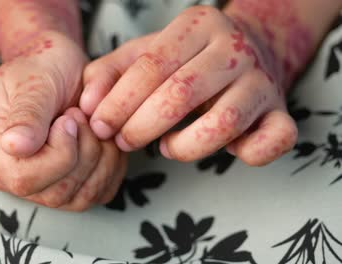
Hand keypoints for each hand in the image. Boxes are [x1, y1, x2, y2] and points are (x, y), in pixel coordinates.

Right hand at [0, 31, 126, 210]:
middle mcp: (8, 174)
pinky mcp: (68, 187)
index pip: (22, 178)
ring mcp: (38, 185)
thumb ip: (27, 113)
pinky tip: (103, 138)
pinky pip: (98, 193)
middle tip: (81, 115)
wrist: (59, 68)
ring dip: (101, 158)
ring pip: (80, 198)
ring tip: (91, 124)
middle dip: (83, 152)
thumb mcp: (33, 80)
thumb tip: (14, 146)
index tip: (69, 117)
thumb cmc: (42, 67)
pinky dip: (112, 166)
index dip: (58, 152)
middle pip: (55, 193)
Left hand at [80, 6, 297, 165]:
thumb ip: (108, 74)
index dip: (119, 102)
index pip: (152, 66)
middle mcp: (234, 47)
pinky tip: (226, 152)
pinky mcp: (281, 111)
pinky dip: (250, 154)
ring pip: (223, 122)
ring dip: (185, 147)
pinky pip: (276, 139)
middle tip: (123, 141)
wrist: (248, 50)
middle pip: (181, 93)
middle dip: (141, 126)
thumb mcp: (143, 55)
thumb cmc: (185, 60)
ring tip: (166, 146)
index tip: (100, 126)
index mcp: (198, 25)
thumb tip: (87, 106)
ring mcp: (262, 79)